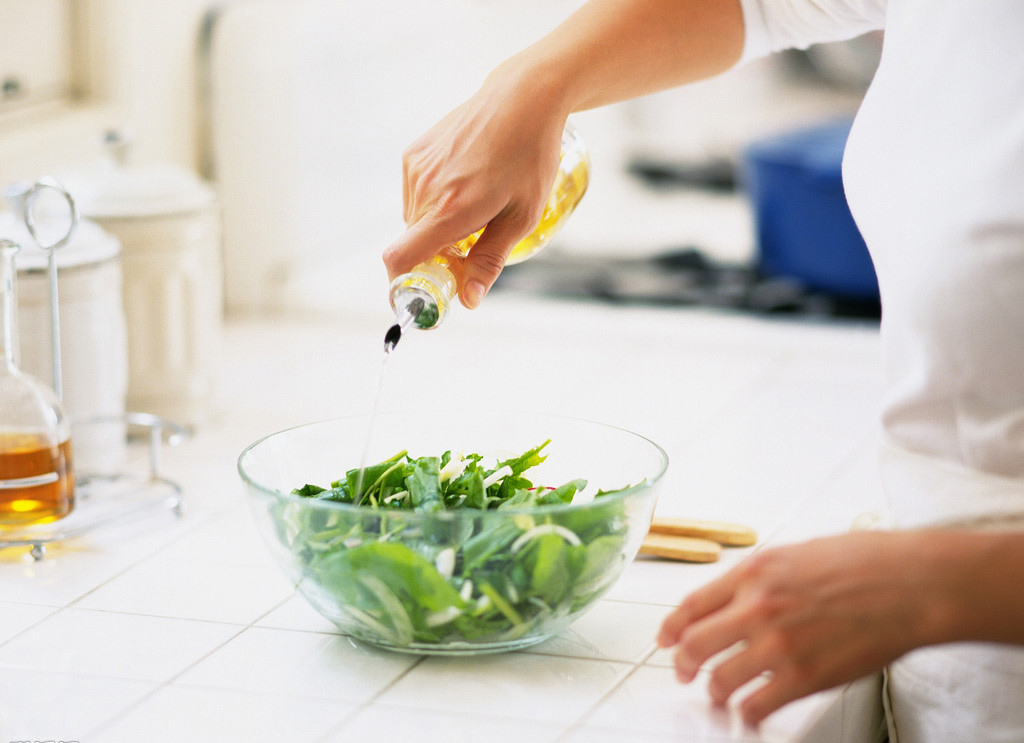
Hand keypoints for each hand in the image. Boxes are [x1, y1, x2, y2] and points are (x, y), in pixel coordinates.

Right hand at [382, 64, 569, 308]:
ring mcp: (417, 168)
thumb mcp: (522, 217)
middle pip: (412, 244)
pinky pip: (414, 194)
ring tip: (474, 207)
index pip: (400, 258)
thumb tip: (468, 301)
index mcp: (452, 210)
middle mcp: (426, 189)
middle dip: (434, 256)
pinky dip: (433, 202)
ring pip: (414, 220)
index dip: (402, 285)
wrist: (522, 99)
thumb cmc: (530, 157)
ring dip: (435, 227)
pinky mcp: (414, 153)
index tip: (419, 295)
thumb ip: (489, 260)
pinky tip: (464, 184)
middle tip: (470, 249)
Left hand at [656, 530, 950, 725]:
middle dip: (683, 663)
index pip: (691, 605)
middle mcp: (757, 606)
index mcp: (753, 572)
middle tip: (684, 672)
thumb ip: (759, 579)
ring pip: (719, 680)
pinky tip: (749, 713)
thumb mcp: (795, 553)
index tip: (665, 640)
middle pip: (694, 645)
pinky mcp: (804, 677)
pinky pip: (756, 705)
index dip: (670, 628)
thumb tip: (734, 599)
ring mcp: (778, 644)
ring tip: (720, 694)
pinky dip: (747, 714)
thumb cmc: (864, 562)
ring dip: (714, 691)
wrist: (911, 583)